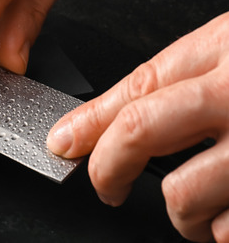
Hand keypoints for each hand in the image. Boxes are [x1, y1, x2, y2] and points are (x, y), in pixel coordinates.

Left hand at [48, 12, 228, 241]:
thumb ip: (189, 76)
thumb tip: (115, 118)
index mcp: (224, 48)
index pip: (135, 87)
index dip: (89, 123)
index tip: (61, 143)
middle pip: (139, 132)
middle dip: (108, 169)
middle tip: (108, 188)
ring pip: (184, 192)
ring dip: (180, 216)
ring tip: (193, 214)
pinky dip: (223, 230)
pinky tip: (226, 219)